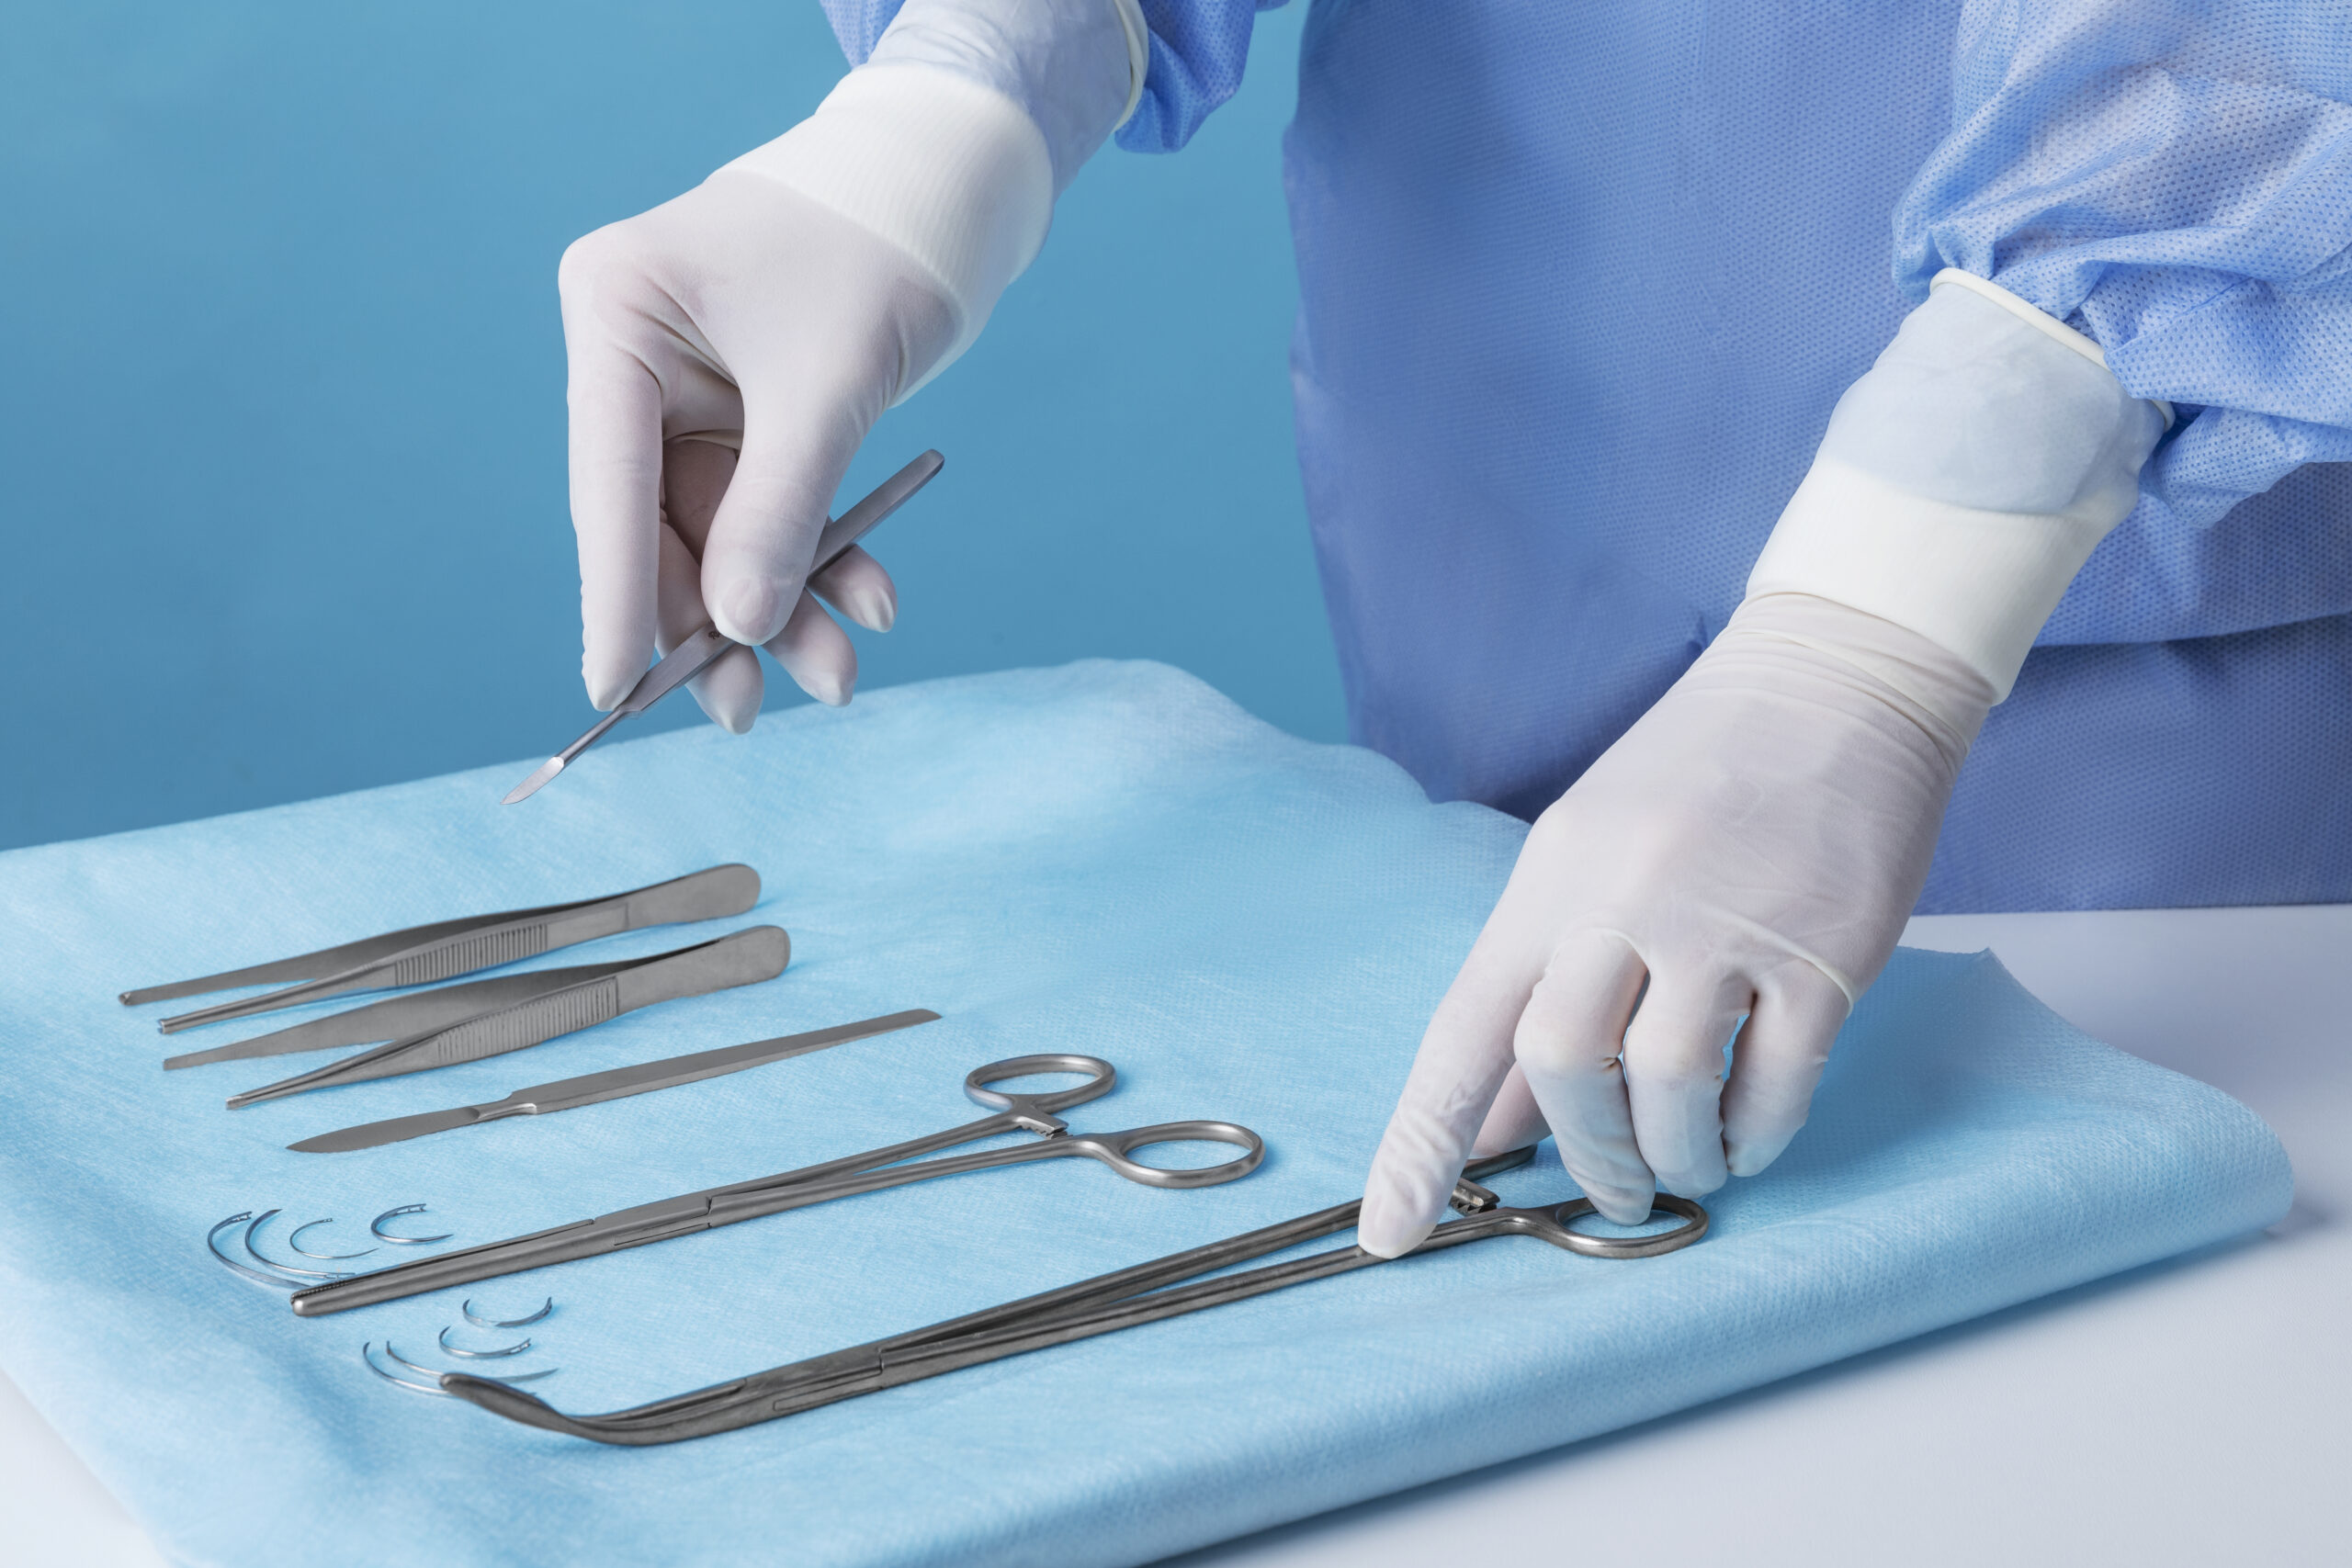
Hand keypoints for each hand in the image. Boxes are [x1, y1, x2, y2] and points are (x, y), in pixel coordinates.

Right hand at [560, 172, 954, 727]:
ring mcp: (682, 391)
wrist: (946, 197)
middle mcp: (632, 353)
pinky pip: (766, 513)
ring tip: (839, 678)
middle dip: (718, 621)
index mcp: (615, 309)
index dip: (614, 594)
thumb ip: (780, 509)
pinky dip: (816, 562)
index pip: (606, 480)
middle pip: (658, 523)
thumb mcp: (830, 388)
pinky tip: (872, 603)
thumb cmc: (880, 251)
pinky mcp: (739, 417)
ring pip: (719, 535)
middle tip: (747, 714)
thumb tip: (736, 628)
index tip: (614, 691)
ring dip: (779, 610)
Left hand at [1357, 592, 1993, 1250]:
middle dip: (1581, 1155)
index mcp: (1550, 882)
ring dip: (1674, 1156)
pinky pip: (1778, 1080)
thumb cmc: (1697, 778)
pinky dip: (1758, 1133)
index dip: (1420, 1140)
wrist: (1833, 678)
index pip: (1465, 1029)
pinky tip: (1751, 1137)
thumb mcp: (1589, 858)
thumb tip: (1496, 1121)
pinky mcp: (1824, 949)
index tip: (1389, 1231)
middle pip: (1561, 1064)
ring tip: (1688, 1168)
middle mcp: (1622, 899)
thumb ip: (1539, 983)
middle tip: (1608, 1192)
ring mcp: (1725, 922)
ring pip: (1668, 1083)